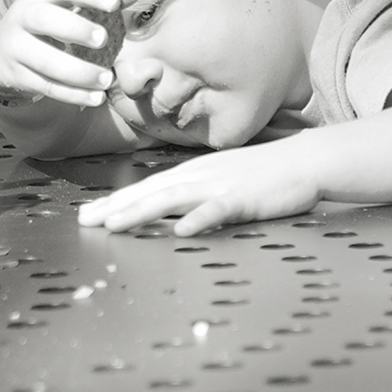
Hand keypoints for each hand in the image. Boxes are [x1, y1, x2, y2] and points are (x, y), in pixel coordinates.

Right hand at [0, 0, 138, 106]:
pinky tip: (97, 98)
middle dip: (75, 29)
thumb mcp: (68, 6)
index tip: (115, 3)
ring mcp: (15, 48)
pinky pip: (46, 86)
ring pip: (46, 61)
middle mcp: (23, 17)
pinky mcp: (15, 75)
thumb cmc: (50, 23)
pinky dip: (73, 95)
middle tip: (103, 40)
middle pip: (44, 19)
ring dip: (79, 72)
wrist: (4, 53)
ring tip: (107, 79)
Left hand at [77, 137, 324, 235]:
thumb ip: (198, 194)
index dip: (117, 200)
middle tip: (86, 221)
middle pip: (152, 191)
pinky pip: (218, 210)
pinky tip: (181, 231)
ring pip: (175, 198)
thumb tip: (172, 212)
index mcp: (195, 173)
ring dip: (143, 210)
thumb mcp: (225, 179)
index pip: (148, 187)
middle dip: (117, 206)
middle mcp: (201, 176)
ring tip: (115, 224)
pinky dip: (199, 219)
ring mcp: (222, 186)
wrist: (306, 160)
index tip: (90, 213)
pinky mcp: (245, 198)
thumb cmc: (268, 173)